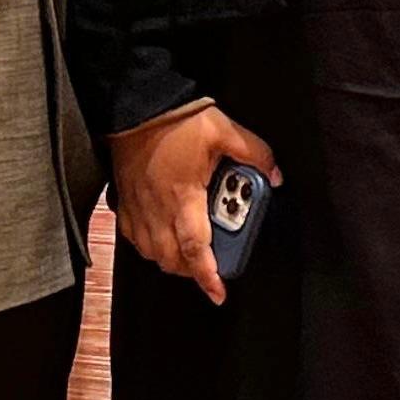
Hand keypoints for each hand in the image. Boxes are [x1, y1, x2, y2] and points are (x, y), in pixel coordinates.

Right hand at [109, 103, 281, 304]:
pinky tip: (161, 237)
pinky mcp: (123, 201)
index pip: (196, 248)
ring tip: (189, 254)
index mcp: (184, 197)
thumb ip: (255, 154)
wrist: (135, 106)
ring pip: (151, 253)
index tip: (218, 293)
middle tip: (210, 269)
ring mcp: (137, 208)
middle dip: (192, 272)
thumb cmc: (176, 120)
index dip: (208, 276)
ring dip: (170, 260)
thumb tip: (276, 174)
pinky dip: (148, 246)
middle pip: (171, 259)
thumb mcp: (224, 131)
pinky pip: (133, 237)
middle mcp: (157, 209)